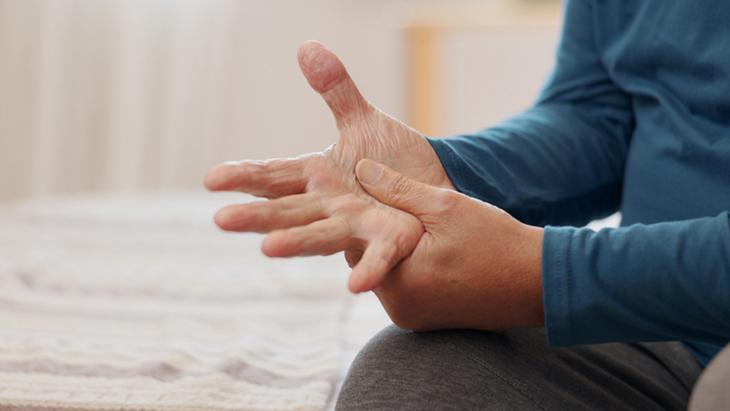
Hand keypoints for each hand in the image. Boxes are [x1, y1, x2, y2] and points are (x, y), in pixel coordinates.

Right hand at [204, 42, 452, 291]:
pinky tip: (355, 286)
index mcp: (315, 177)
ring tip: (268, 249)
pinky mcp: (389, 241)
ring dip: (296, 243)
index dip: (243, 176)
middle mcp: (326, 206)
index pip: (272, 175)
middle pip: (285, 210)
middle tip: (221, 219)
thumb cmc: (392, 159)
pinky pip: (377, 258)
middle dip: (254, 216)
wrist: (434, 186)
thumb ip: (335, 90)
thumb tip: (306, 47)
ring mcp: (354, 226)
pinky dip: (367, 270)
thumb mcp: (363, 121)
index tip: (211, 178)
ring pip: (320, 235)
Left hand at [355, 159, 544, 330]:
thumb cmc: (494, 241)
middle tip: (404, 214)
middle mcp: (399, 309)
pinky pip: (407, 289)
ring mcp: (412, 319)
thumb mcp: (445, 206)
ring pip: (389, 275)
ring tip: (422, 233)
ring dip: (399, 254)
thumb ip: (398, 189)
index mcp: (398, 282)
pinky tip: (435, 253)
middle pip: (371, 262)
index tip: (380, 200)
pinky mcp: (426, 323)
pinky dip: (414, 270)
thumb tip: (360, 168)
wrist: (538, 282)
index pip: (358, 245)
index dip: (368, 219)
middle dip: (383, 238)